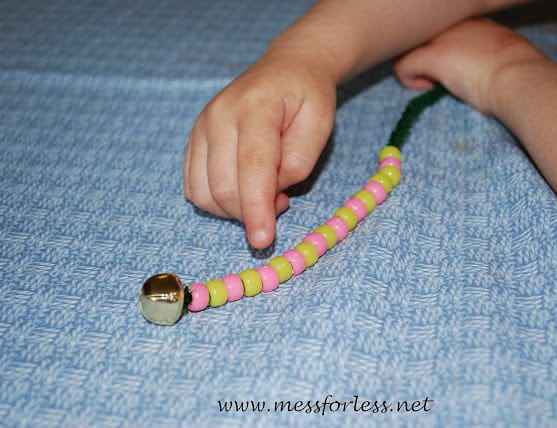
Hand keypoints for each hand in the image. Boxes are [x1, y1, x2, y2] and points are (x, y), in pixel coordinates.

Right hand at [183, 51, 335, 248]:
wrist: (286, 68)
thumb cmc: (308, 98)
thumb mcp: (319, 126)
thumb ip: (296, 164)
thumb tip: (268, 198)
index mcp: (255, 106)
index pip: (251, 167)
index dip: (256, 208)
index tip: (262, 240)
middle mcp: (218, 115)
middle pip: (223, 187)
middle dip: (252, 211)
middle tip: (283, 200)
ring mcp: (200, 127)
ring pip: (203, 193)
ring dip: (234, 210)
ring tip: (265, 191)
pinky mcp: (193, 141)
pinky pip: (194, 188)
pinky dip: (218, 202)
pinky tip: (244, 188)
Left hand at [394, 18, 545, 115]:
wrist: (520, 76)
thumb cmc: (520, 71)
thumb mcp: (505, 53)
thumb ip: (487, 52)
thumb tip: (483, 66)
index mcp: (471, 20)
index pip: (440, 29)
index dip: (439, 48)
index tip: (451, 67)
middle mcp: (452, 22)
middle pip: (419, 34)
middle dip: (421, 55)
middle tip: (433, 75)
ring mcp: (441, 37)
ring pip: (406, 47)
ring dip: (413, 66)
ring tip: (431, 82)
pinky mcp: (432, 56)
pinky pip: (402, 65)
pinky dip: (409, 80)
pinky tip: (427, 88)